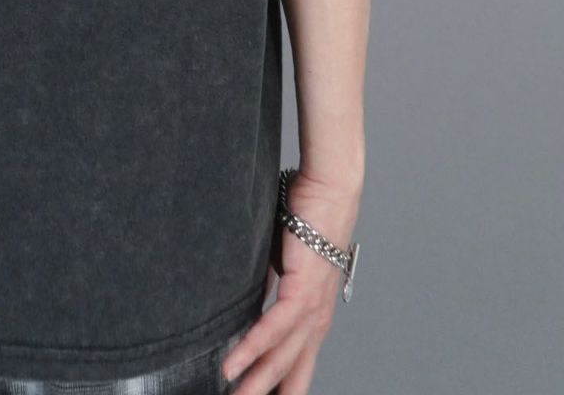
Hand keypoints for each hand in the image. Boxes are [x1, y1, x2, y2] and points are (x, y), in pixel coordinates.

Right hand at [221, 169, 360, 393]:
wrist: (330, 189)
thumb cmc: (308, 215)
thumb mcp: (284, 257)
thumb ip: (271, 280)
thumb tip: (252, 294)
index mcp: (314, 311)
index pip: (299, 360)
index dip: (284, 384)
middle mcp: (317, 315)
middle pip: (293, 367)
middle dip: (270, 391)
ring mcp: (312, 305)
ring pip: (283, 354)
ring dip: (257, 380)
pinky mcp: (303, 289)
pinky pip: (275, 327)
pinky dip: (253, 347)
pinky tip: (233, 363)